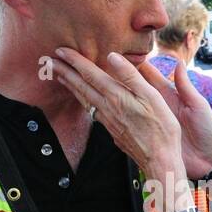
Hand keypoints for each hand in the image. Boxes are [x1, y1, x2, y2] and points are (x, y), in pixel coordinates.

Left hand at [51, 49, 211, 179]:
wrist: (159, 160)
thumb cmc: (161, 128)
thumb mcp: (152, 97)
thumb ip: (131, 76)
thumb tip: (111, 56)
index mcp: (116, 96)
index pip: (90, 74)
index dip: (75, 61)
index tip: (60, 50)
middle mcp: (107, 108)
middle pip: (81, 86)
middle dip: (65, 72)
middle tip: (49, 61)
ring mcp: (107, 121)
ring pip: (83, 99)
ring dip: (70, 86)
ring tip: (59, 77)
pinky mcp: (111, 130)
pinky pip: (91, 110)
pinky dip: (82, 99)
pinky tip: (82, 98)